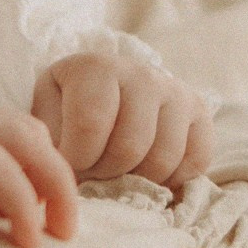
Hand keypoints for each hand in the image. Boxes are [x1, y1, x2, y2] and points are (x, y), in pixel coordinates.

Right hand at [0, 77, 77, 247]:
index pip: (17, 141)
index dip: (33, 178)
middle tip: (62, 229)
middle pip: (36, 139)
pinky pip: (2, 171)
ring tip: (56, 233)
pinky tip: (24, 235)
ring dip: (55, 191)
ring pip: (34, 147)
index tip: (22, 221)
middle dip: (57, 184)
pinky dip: (21, 204)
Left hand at [33, 53, 213, 186]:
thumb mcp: (46, 112)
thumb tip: (61, 171)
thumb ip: (47, 138)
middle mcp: (143, 74)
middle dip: (105, 173)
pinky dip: (171, 179)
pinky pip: (195, 162)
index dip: (77, 160)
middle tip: (94, 171)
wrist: (108, 91)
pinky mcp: (201, 113)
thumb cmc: (69, 106)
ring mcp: (177, 92)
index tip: (69, 164)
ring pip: (163, 160)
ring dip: (136, 179)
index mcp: (98, 67)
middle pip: (129, 148)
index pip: (90, 126)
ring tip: (117, 171)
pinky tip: (147, 171)